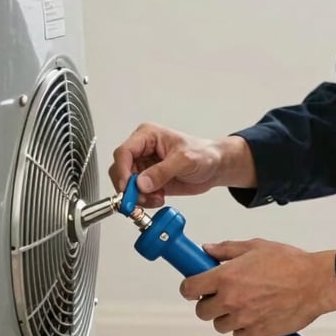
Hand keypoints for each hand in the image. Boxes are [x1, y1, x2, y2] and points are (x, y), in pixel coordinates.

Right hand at [109, 123, 255, 207]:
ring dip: (138, 196)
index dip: (122, 171)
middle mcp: (142, 150)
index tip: (127, 187)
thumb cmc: (203, 154)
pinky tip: (159, 198)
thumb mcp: (185, 160)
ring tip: (156, 198)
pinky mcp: (148, 180)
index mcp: (147, 136)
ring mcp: (144, 166)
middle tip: (140, 199)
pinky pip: (137, 193)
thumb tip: (141, 183)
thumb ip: (162, 171)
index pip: (124, 152)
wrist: (215, 167)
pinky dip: (145, 200)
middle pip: (120, 169)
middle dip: (128, 187)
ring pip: (127, 184)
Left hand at [179, 239, 335, 335]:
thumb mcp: (255, 246)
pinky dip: (242, 328)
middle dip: (207, 303)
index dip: (189, 287)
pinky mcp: (258, 333)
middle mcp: (231, 300)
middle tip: (220, 295)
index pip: (190, 288)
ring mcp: (244, 319)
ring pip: (220, 325)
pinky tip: (253, 315)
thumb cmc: (289, 262)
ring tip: (241, 305)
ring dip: (225, 316)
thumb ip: (227, 250)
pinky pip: (239, 335)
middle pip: (202, 311)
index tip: (194, 286)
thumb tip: (207, 250)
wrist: (315, 283)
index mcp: (226, 277)